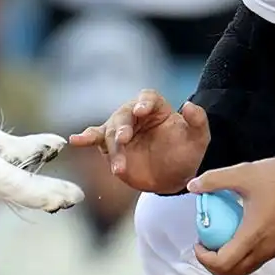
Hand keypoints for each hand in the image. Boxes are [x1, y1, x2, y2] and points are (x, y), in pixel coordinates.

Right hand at [69, 89, 209, 194]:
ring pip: (110, 132)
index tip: (142, 110)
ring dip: (113, 148)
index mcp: (156, 107)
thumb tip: (188, 105)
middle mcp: (135, 115)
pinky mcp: (111, 146)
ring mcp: (121, 130)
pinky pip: (96, 139)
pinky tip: (75, 140)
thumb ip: (198, 121)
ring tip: (119, 168)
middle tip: (123, 140)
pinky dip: (86, 138)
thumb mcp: (199, 138)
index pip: (147, 98)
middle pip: (124, 115)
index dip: (144, 102)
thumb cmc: (187, 152)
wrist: (174, 176)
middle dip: (122, 127)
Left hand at [186, 155, 274, 274]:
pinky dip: (247, 252)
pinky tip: (246, 228)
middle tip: (208, 243)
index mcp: (253, 237)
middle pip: (233, 273)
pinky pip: (261, 258)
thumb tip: (193, 186)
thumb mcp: (245, 173)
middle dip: (214, 263)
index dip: (204, 259)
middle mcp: (265, 249)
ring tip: (225, 236)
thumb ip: (215, 180)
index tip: (199, 242)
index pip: (222, 265)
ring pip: (248, 267)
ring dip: (231, 259)